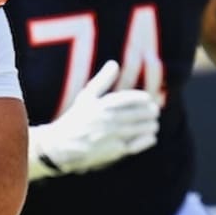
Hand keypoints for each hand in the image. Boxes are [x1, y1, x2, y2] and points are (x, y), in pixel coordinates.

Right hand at [28, 60, 159, 178]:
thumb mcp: (86, 97)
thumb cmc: (75, 119)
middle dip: (149, 112)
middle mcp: (108, 120)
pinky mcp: (113, 151)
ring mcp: (112, 136)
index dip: (142, 99)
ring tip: (153, 125)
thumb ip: (102, 80)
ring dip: (150, 126)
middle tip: (155, 112)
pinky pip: (135, 145)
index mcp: (102, 105)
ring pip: (139, 129)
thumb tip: (114, 63)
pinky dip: (146, 141)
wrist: (60, 146)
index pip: (129, 99)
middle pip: (137, 114)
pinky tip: (151, 138)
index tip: (148, 99)